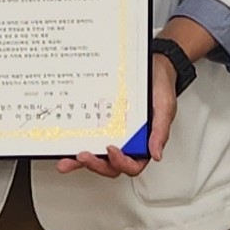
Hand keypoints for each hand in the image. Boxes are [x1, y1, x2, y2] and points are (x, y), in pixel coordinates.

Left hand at [60, 53, 178, 177]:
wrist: (153, 64)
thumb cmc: (160, 86)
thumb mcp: (165, 107)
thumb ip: (160, 131)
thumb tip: (156, 154)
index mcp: (143, 144)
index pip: (132, 165)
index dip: (121, 163)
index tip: (111, 149)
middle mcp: (126, 142)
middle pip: (110, 165)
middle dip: (96, 165)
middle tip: (83, 156)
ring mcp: (112, 133)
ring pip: (96, 155)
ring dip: (80, 161)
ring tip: (66, 161)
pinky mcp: (100, 123)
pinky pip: (88, 136)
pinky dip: (76, 142)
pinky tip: (65, 145)